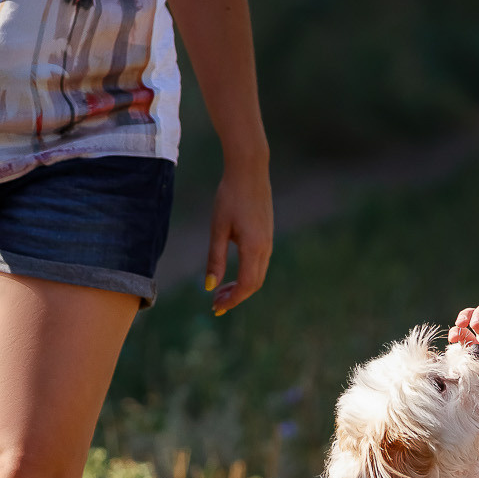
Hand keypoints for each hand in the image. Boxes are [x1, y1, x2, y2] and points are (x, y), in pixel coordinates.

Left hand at [206, 160, 272, 314]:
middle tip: (215, 303)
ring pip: (258, 275)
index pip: (246, 285)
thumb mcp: (218, 229)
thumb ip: (215, 259)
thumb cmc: (230, 197)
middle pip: (254, 284)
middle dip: (236, 297)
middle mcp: (266, 248)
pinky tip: (233, 274)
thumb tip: (209, 286)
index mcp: (254, 248)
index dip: (232, 299)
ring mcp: (269, 242)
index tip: (215, 306)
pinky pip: (260, 264)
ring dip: (241, 287)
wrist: (250, 171)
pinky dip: (247, 275)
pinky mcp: (268, 236)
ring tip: (221, 291)